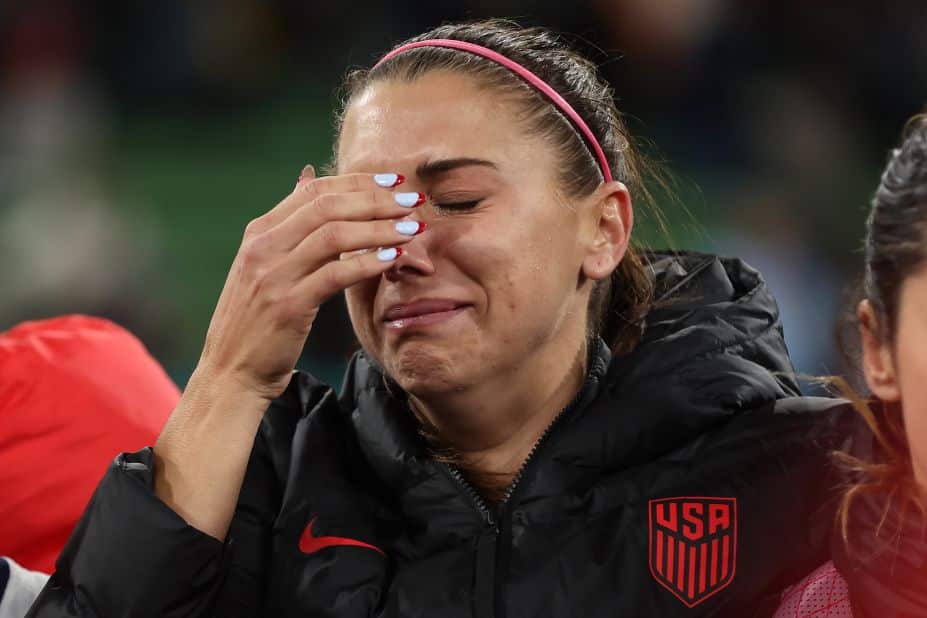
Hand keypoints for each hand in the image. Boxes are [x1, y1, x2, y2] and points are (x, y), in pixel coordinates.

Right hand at [195, 166, 423, 400]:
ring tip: (411, 228)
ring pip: (334, 235)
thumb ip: (288, 224)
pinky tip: (393, 259)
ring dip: (380, 228)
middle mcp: (263, 248)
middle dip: (375, 199)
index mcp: (259, 233)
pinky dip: (369, 262)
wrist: (230, 372)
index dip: (357, 182)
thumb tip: (308, 177)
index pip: (313, 191)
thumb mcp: (263, 264)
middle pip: (327, 206)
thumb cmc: (256, 320)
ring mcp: (273, 276)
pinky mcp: (289, 306)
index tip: (392, 182)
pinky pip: (336, 274)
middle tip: (410, 200)